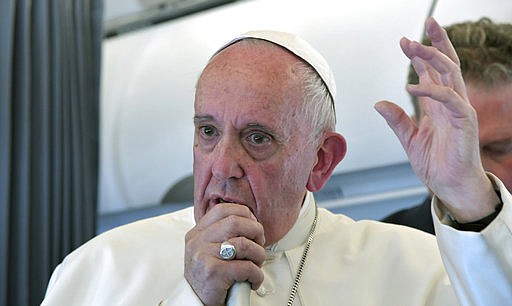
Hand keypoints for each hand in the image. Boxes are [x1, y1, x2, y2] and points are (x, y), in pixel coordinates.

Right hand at [184, 203, 265, 304]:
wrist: (195, 303)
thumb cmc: (207, 277)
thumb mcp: (206, 250)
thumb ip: (221, 235)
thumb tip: (250, 222)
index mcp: (197, 233)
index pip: (222, 210)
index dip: (244, 214)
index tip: (253, 224)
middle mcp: (198, 242)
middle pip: (235, 222)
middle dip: (255, 231)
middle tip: (259, 243)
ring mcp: (204, 256)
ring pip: (244, 244)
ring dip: (259, 254)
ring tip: (257, 264)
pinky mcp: (214, 273)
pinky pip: (246, 267)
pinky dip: (257, 274)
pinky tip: (253, 280)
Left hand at [375, 17, 499, 221]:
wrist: (450, 185)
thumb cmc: (436, 164)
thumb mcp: (409, 139)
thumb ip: (397, 120)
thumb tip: (379, 103)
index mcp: (437, 106)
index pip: (431, 73)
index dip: (418, 57)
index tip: (404, 42)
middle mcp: (450, 103)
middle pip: (445, 65)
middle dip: (432, 45)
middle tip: (414, 33)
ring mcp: (459, 110)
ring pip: (451, 74)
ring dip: (433, 57)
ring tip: (414, 47)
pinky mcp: (465, 121)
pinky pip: (450, 98)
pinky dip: (431, 90)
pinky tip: (411, 86)